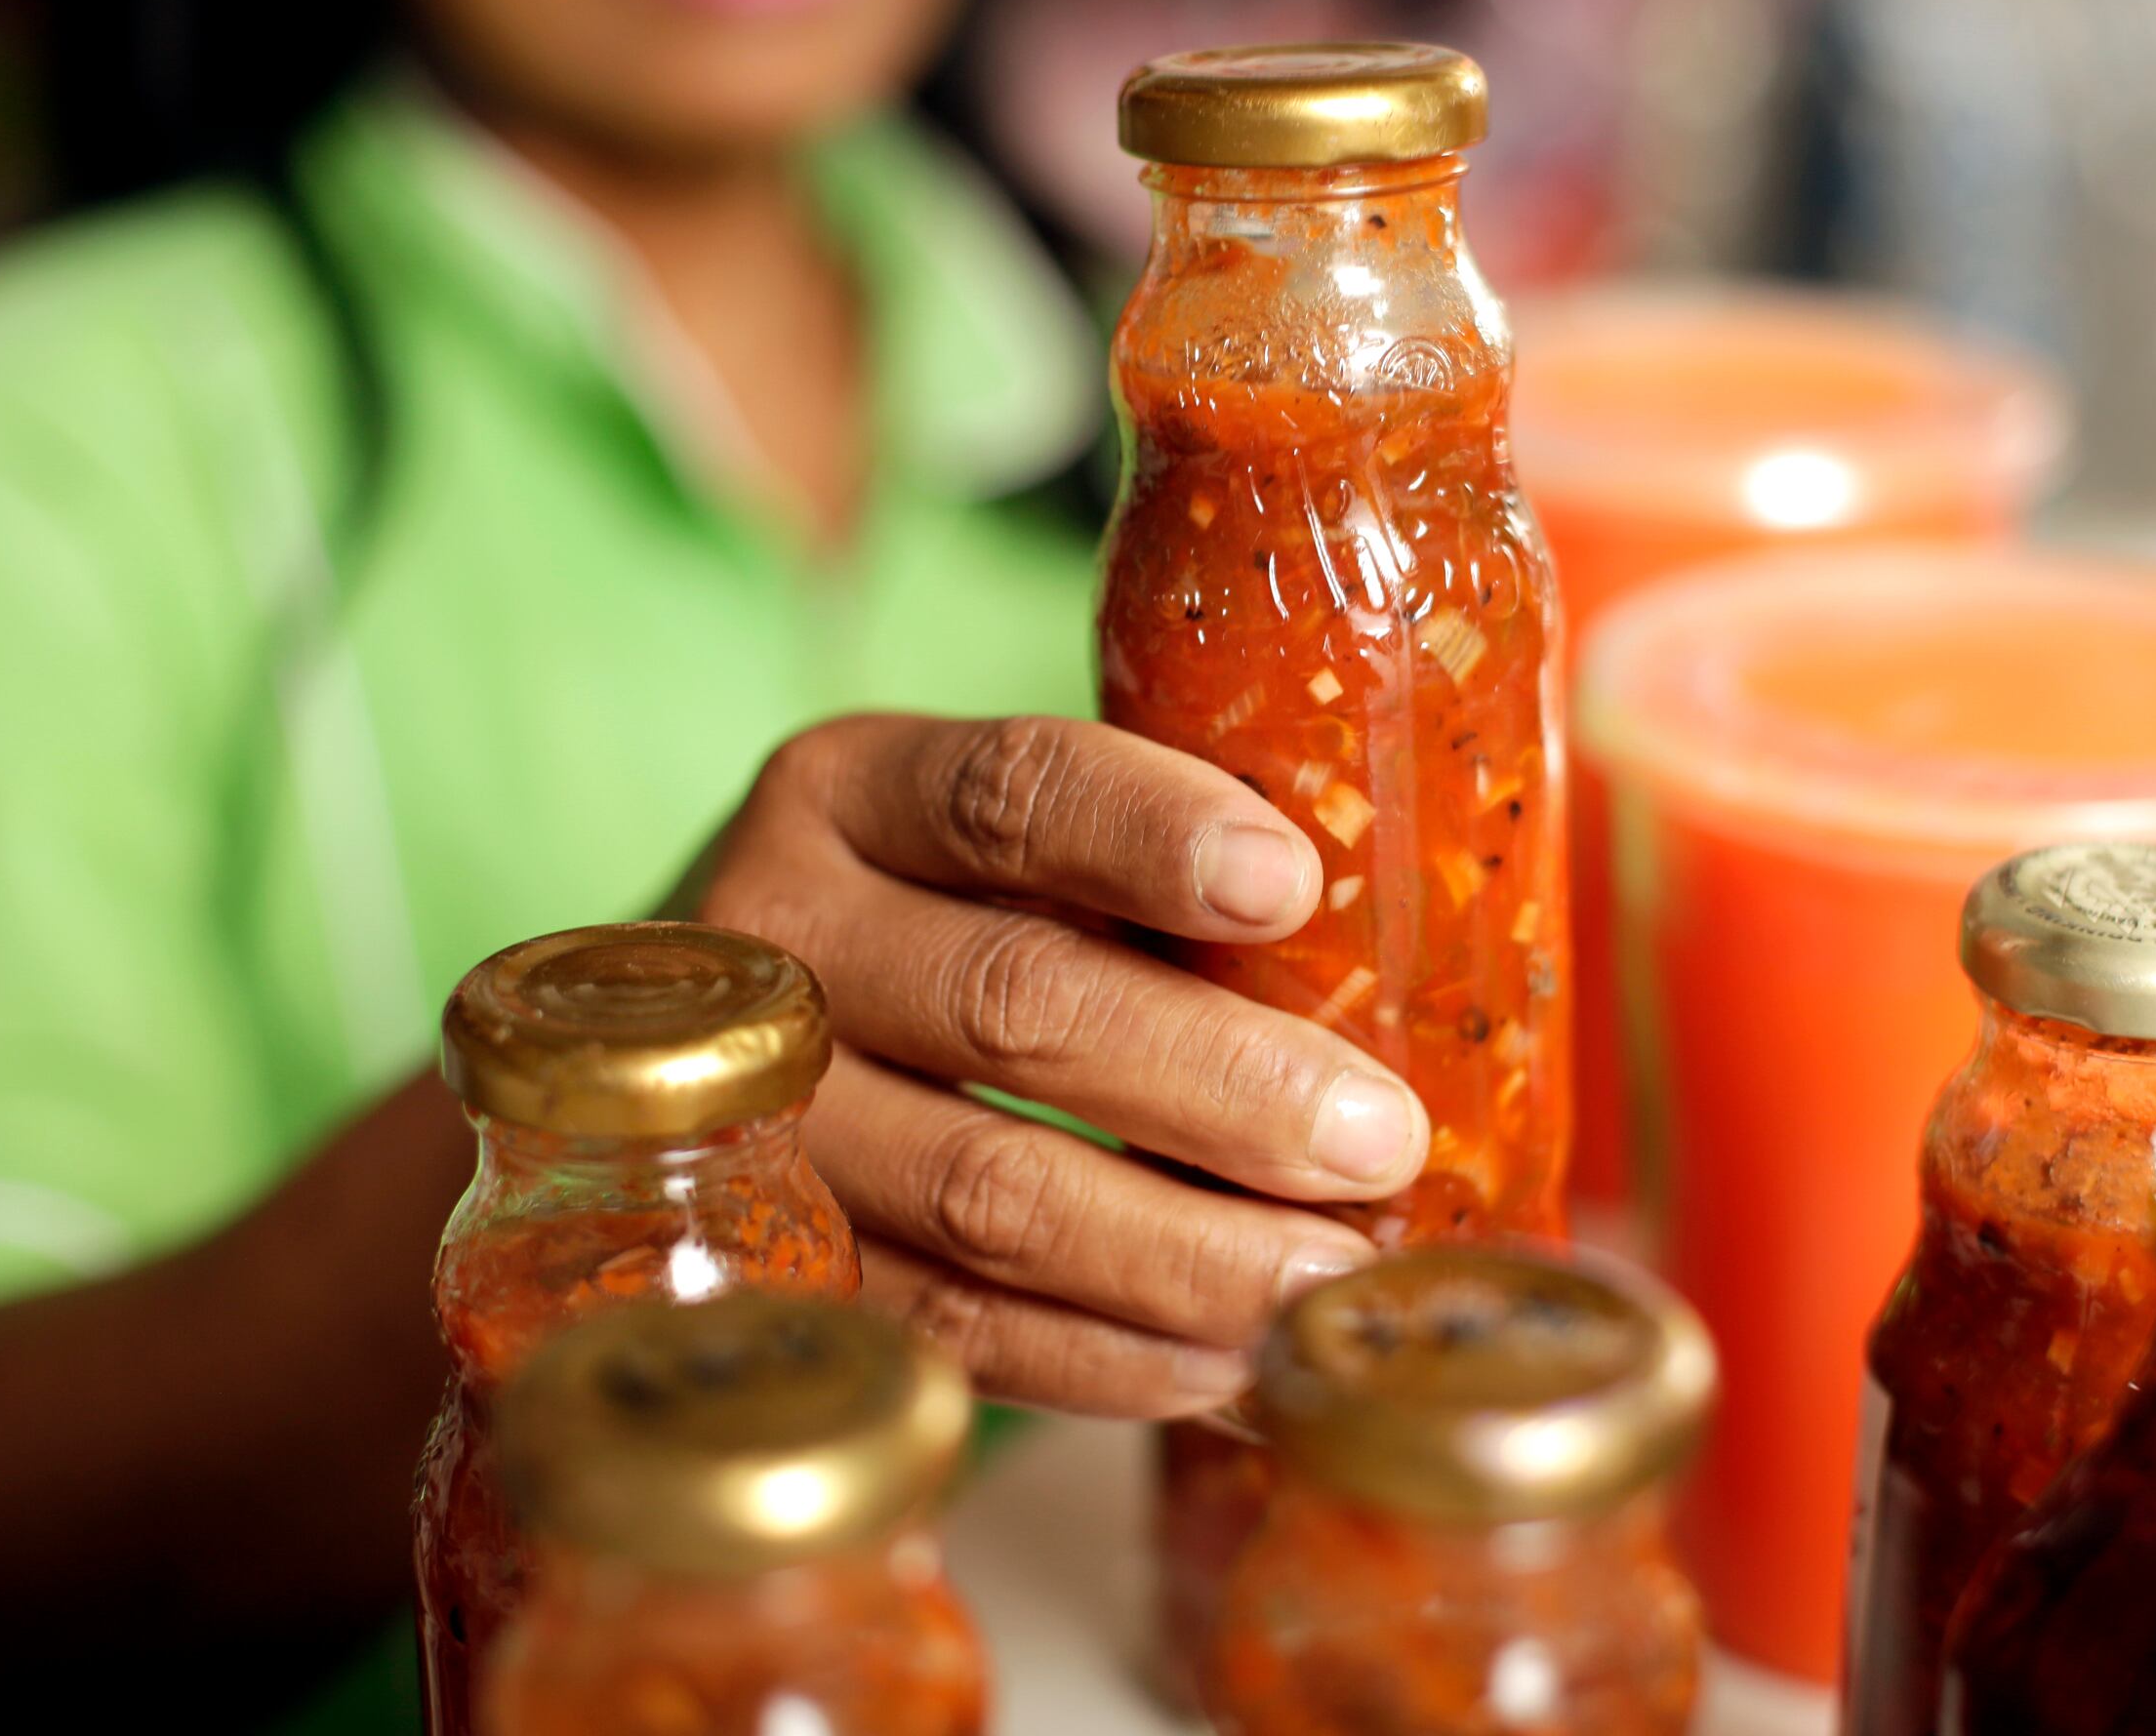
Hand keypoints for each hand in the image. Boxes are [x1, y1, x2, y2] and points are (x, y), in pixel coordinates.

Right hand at [695, 714, 1426, 1418]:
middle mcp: (782, 942)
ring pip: (985, 1191)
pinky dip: (1112, 1358)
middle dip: (1219, 1081)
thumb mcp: (1029, 856)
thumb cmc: (970, 929)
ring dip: (1185, 1249)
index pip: (1004, 793)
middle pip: (1010, 1002)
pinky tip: (1233, 1364)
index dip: (1148, 833)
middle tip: (1376, 1139)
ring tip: (1329, 1278)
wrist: (751, 1054)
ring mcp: (760, 1123)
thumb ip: (1163, 885)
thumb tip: (1405, 981)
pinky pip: (956, 1329)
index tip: (1289, 884)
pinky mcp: (784, 1273)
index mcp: (855, 791)